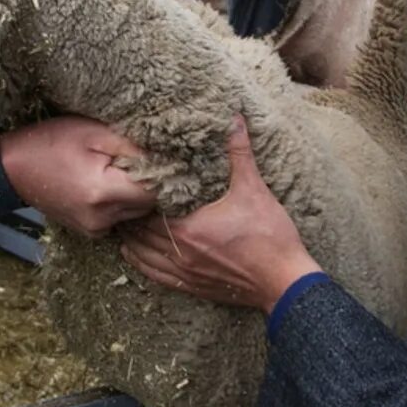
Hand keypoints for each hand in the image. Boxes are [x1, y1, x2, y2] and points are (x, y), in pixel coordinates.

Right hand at [0, 114, 156, 236]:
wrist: (13, 168)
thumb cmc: (52, 142)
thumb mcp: (94, 132)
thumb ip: (133, 146)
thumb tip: (165, 156)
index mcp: (103, 192)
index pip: (155, 190)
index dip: (160, 173)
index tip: (155, 157)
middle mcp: (101, 218)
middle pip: (148, 204)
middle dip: (147, 183)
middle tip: (132, 160)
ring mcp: (95, 229)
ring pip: (135, 213)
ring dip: (133, 194)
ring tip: (115, 171)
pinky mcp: (90, 232)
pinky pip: (119, 219)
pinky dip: (119, 204)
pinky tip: (104, 185)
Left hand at [121, 121, 319, 312]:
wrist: (284, 280)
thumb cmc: (270, 235)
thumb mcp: (254, 190)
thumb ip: (239, 154)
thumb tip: (235, 119)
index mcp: (188, 228)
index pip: (148, 211)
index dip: (137, 198)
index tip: (131, 184)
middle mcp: (180, 253)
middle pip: (141, 234)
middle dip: (131, 218)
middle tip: (122, 202)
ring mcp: (186, 273)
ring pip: (145, 257)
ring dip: (132, 242)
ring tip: (122, 226)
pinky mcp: (193, 287)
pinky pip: (158, 277)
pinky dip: (142, 265)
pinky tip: (134, 256)